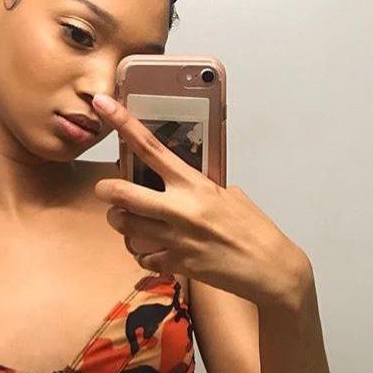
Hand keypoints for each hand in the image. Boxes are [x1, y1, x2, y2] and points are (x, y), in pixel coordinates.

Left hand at [91, 93, 308, 306]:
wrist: (270, 267)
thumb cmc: (255, 230)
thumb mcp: (230, 197)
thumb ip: (201, 189)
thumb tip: (182, 186)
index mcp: (196, 185)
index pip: (151, 148)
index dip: (123, 123)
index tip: (102, 104)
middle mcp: (182, 210)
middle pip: (123, 193)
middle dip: (106, 191)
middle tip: (105, 191)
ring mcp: (178, 240)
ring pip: (126, 228)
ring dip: (121, 223)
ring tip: (128, 222)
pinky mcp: (179, 265)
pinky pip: (144, 257)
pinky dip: (143, 254)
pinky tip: (152, 251)